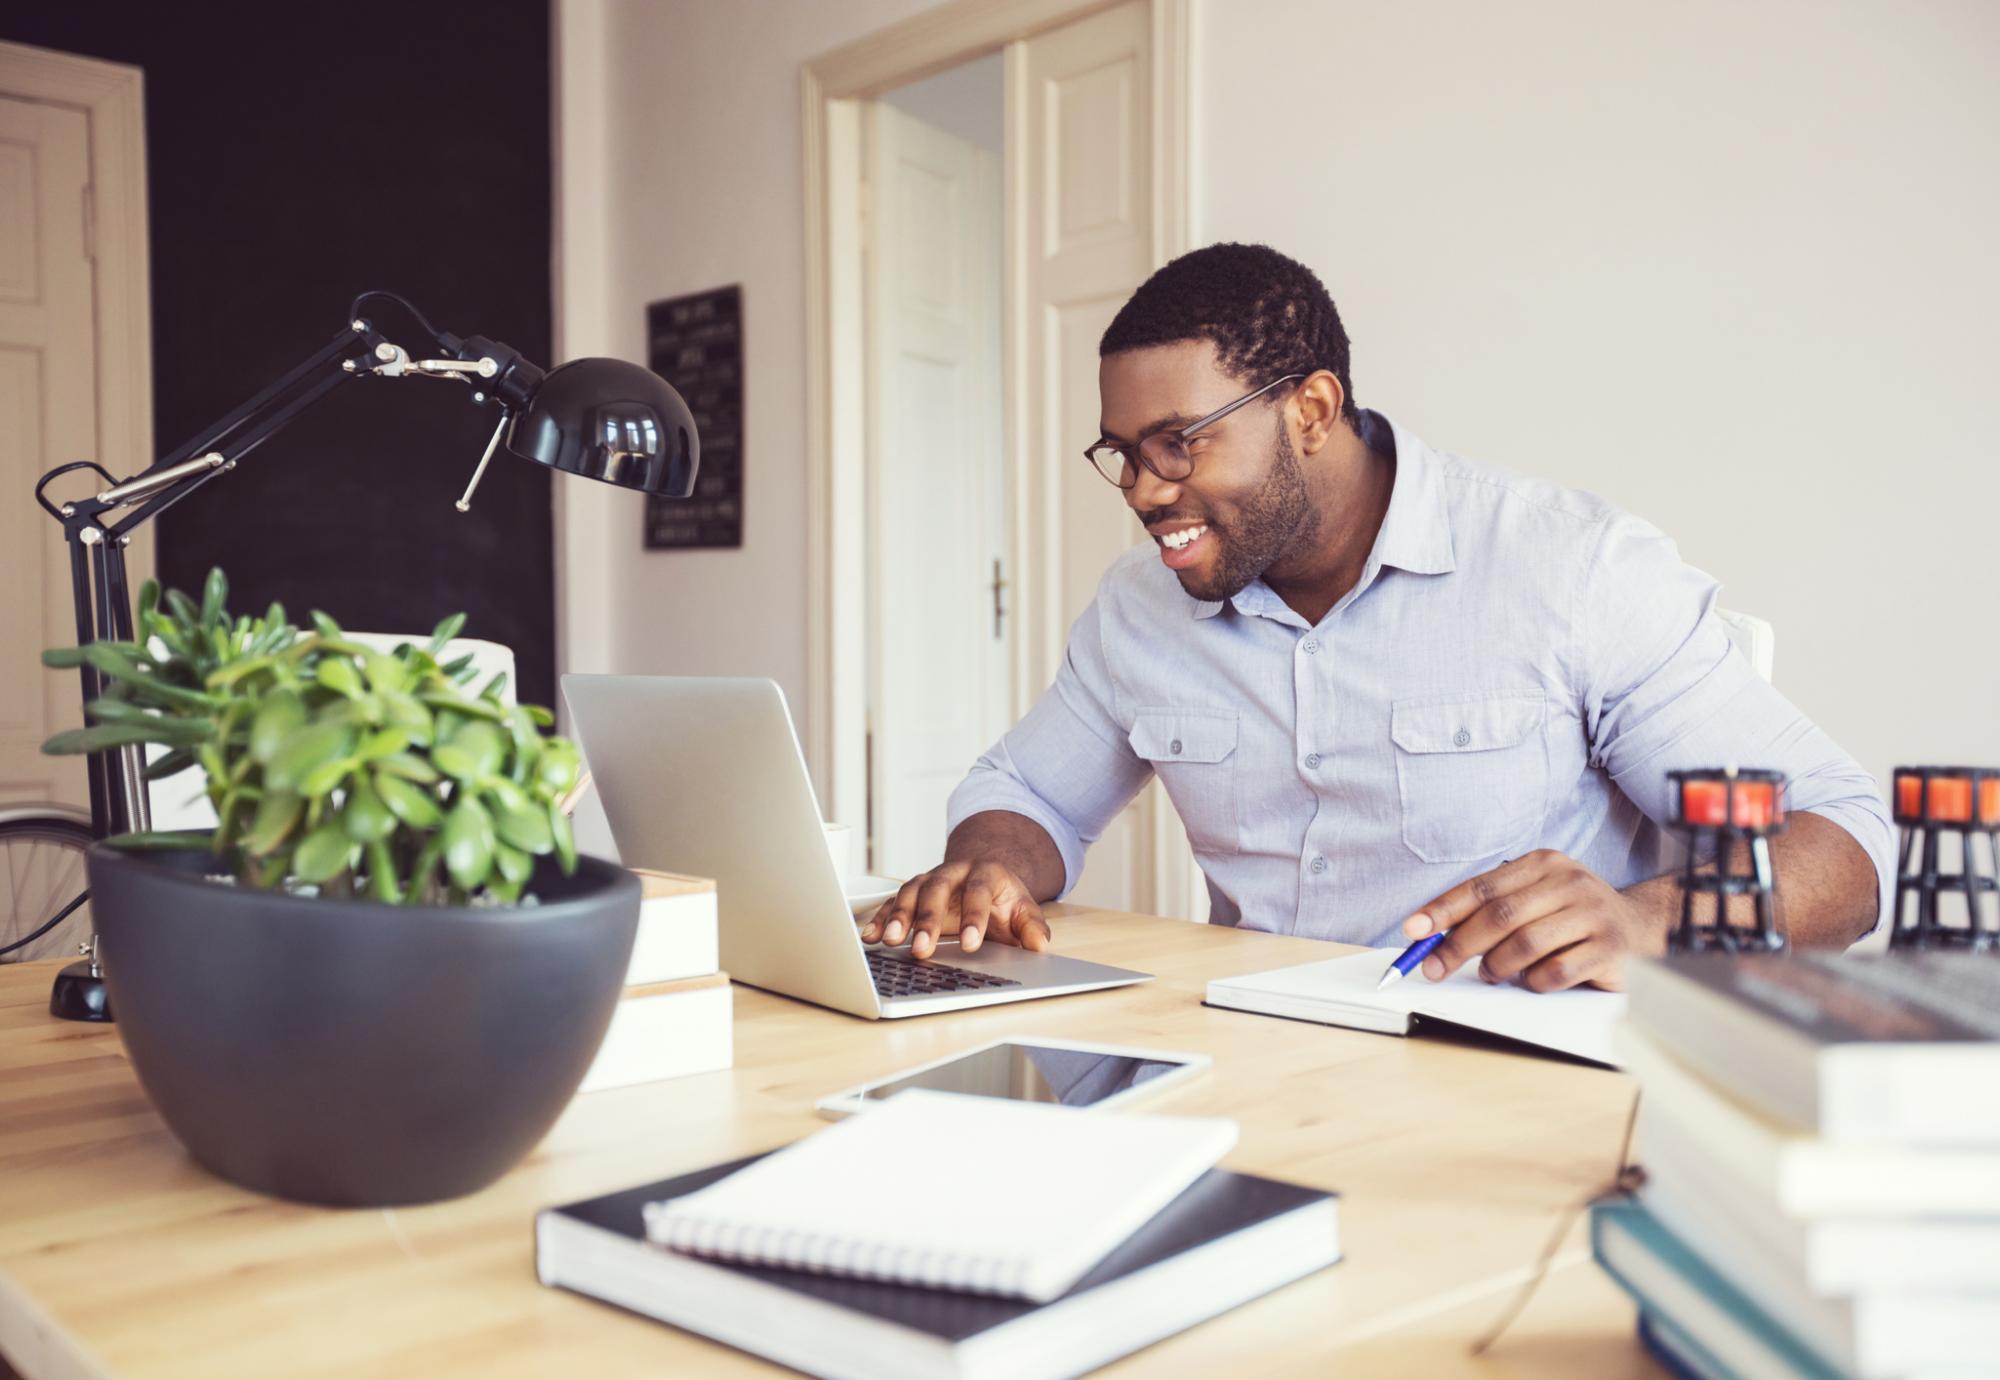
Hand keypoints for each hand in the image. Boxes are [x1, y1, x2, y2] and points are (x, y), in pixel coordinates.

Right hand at [858, 859, 1051, 959]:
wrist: (984, 878)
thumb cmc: (1002, 900)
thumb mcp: (1024, 910)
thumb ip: (1032, 927)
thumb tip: (1039, 946)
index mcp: (984, 873)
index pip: (977, 892)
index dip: (973, 917)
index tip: (970, 943)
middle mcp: (953, 872)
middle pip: (937, 890)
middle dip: (927, 919)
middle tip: (921, 947)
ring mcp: (929, 881)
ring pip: (910, 893)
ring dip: (898, 917)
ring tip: (890, 941)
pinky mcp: (912, 894)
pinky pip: (892, 904)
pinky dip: (881, 919)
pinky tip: (871, 937)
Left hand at [1399, 850, 1669, 992]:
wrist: (1638, 927)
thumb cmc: (1570, 915)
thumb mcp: (1532, 898)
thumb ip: (1490, 910)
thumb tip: (1430, 935)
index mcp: (1542, 864)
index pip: (1481, 887)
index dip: (1443, 910)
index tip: (1413, 931)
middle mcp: (1569, 882)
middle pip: (1500, 916)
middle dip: (1458, 946)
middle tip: (1434, 968)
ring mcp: (1592, 914)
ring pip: (1525, 945)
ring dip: (1496, 966)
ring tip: (1491, 974)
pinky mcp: (1609, 948)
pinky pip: (1555, 972)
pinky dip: (1533, 982)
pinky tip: (1531, 981)